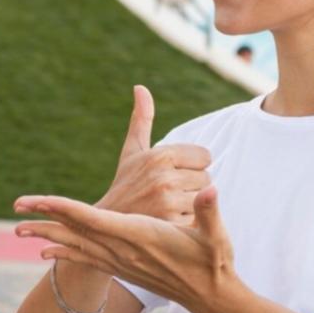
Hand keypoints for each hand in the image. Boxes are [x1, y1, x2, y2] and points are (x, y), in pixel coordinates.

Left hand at [14, 187, 242, 312]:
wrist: (212, 299)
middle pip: (76, 229)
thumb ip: (210, 211)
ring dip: (48, 234)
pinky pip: (86, 258)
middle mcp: (123, 250)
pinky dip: (64, 252)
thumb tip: (211, 189)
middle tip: (16, 204)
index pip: (93, 218)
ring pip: (76, 244)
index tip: (39, 199)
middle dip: (45, 216)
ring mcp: (121, 262)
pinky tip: (46, 252)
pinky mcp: (123, 268)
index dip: (65, 207)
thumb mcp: (216, 235)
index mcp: (139, 235)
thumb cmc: (215, 262)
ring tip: (19, 227)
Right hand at [96, 85, 213, 224]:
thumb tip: (140, 87)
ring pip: (204, 198)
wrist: (107, 225)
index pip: (205, 156)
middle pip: (207, 177)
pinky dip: (188, 222)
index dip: (192, 165)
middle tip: (168, 193)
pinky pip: (198, 218)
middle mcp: (165, 176)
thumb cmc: (124, 185)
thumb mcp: (132, 152)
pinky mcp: (172, 225)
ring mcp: (168, 202)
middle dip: (191, 185)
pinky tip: (169, 222)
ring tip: (168, 207)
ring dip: (191, 203)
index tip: (173, 174)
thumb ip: (141, 119)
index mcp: (160, 155)